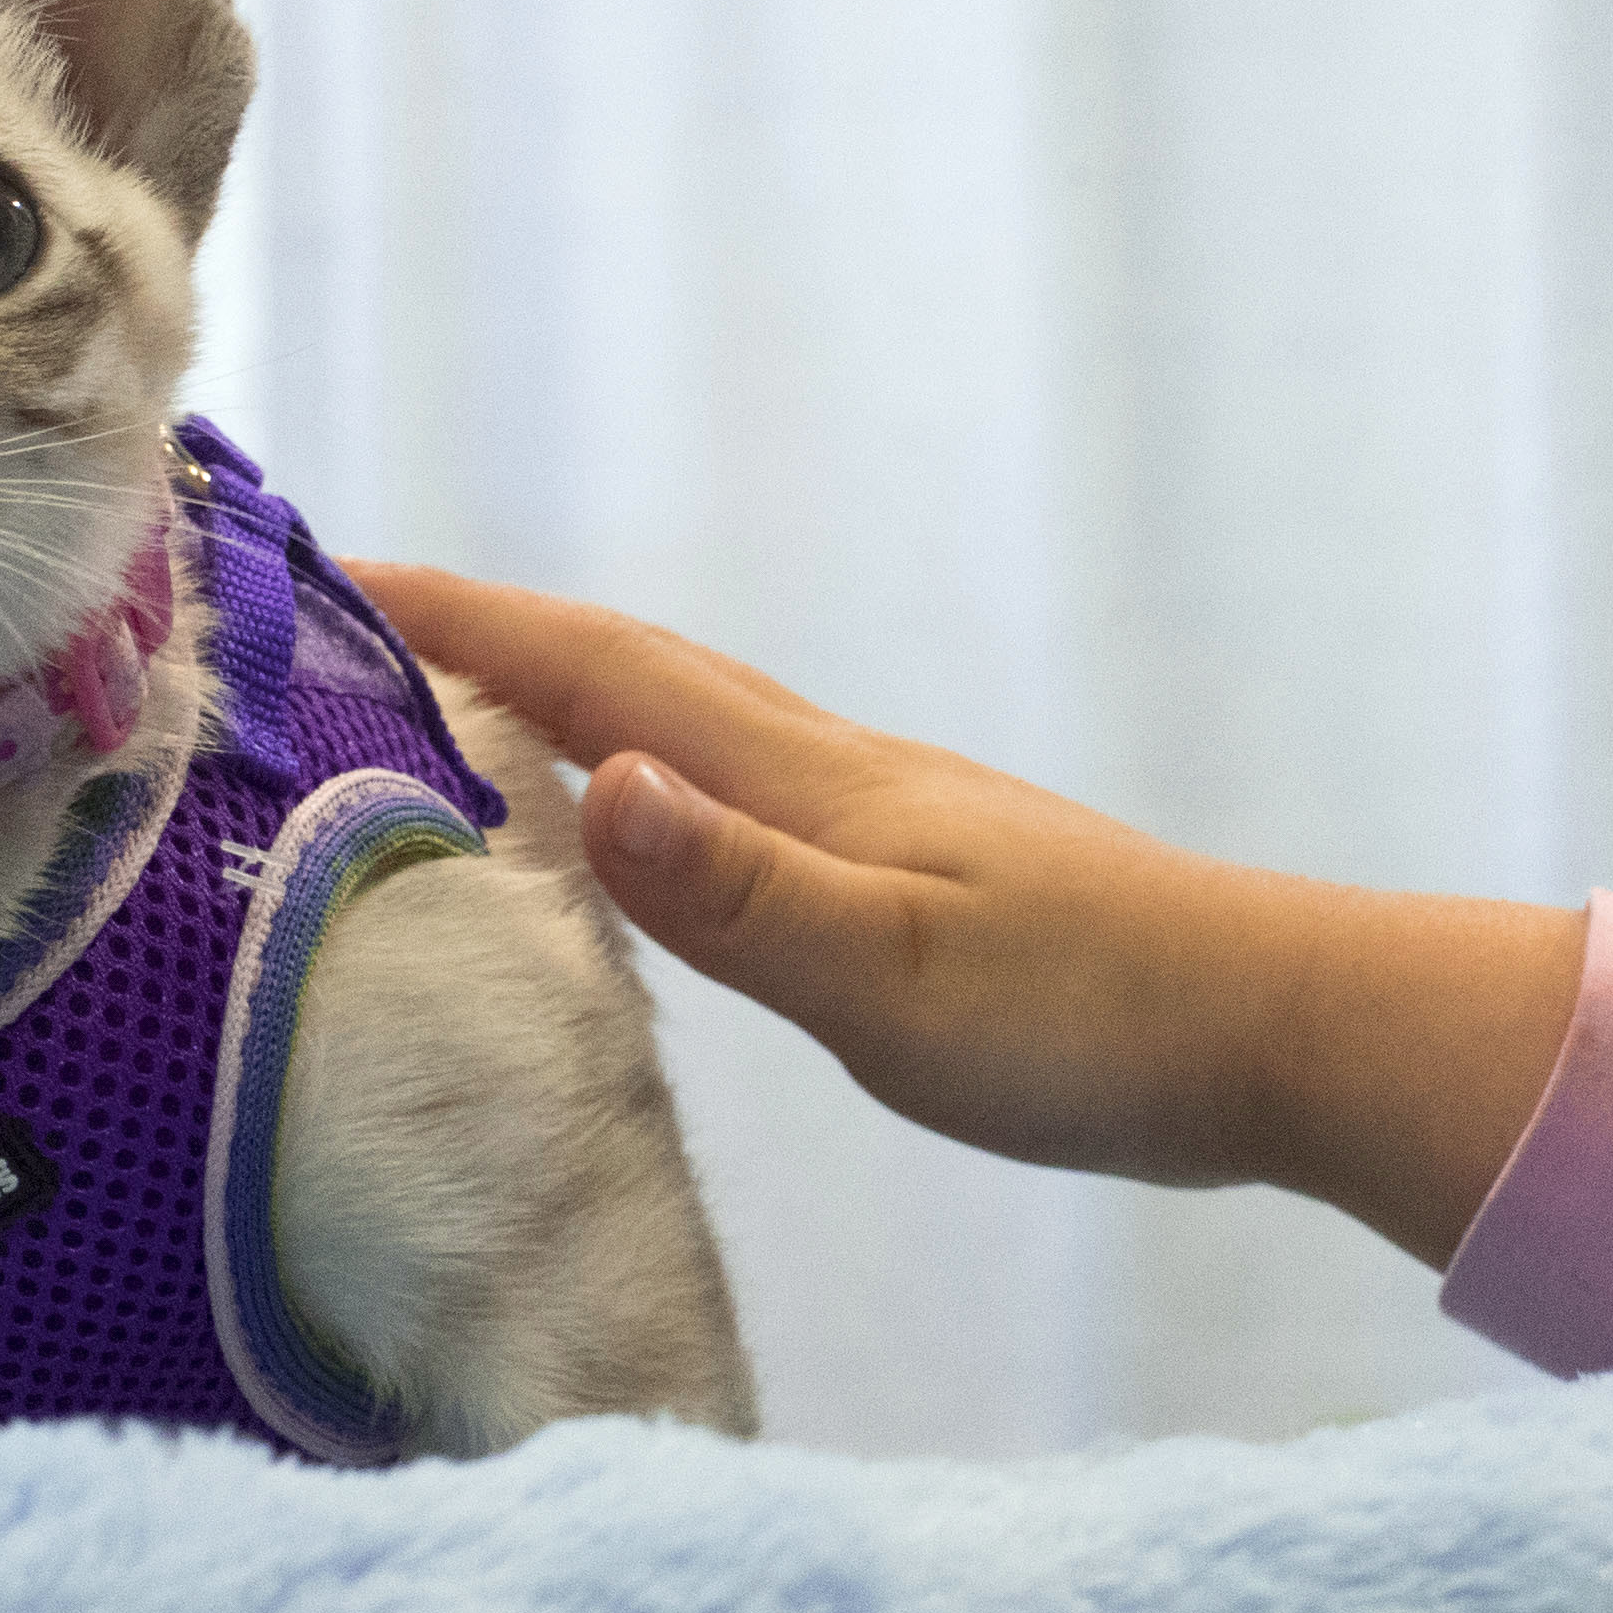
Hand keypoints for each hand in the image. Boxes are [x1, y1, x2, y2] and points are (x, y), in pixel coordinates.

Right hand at [356, 564, 1583, 1264]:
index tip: (336, 580)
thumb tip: (595, 784)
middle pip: (641, 670)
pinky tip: (668, 827)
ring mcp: (888, 817)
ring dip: (578, 695)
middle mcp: (838, 773)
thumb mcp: (896, 978)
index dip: (468, 626)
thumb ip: (741, 895)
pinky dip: (662, 775)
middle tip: (369, 620)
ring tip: (477, 704)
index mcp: (809, 786)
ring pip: (696, 722)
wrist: (1276, 1032)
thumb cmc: (1093, 1023)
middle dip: (500, 636)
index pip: (604, 675)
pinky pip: (745, 789)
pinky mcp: (926, 873)